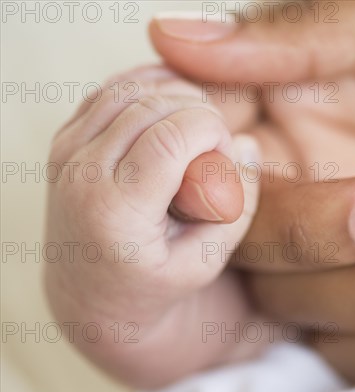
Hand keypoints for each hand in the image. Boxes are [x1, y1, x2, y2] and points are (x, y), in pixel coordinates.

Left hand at [45, 66, 264, 388]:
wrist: (91, 295)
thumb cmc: (154, 282)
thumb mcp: (207, 261)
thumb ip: (237, 206)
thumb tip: (245, 144)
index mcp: (115, 212)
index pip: (168, 137)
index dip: (210, 128)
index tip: (226, 151)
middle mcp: (81, 177)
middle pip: (149, 107)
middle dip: (196, 111)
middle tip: (215, 144)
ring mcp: (66, 155)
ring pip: (127, 91)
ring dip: (173, 96)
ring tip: (198, 127)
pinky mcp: (65, 141)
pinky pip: (108, 92)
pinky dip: (146, 88)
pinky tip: (174, 106)